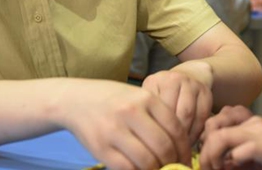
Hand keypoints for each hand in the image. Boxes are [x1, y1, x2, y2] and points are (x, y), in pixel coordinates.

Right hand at [60, 80, 191, 169]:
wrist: (76, 100)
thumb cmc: (113, 100)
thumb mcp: (138, 98)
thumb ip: (158, 117)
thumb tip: (180, 147)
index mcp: (146, 98)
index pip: (176, 129)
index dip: (185, 150)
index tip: (185, 160)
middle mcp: (131, 112)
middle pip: (163, 147)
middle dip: (172, 163)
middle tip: (173, 169)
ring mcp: (114, 130)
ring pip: (147, 161)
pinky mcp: (101, 148)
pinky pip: (127, 168)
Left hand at [142, 65, 213, 143]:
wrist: (190, 75)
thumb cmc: (165, 93)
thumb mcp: (151, 98)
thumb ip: (147, 116)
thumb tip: (146, 146)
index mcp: (154, 82)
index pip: (153, 110)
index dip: (155, 131)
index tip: (154, 148)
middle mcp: (172, 79)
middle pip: (171, 113)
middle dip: (170, 136)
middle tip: (168, 151)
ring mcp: (191, 84)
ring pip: (188, 115)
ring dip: (184, 136)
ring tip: (178, 148)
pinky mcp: (205, 92)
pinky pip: (201, 116)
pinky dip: (196, 132)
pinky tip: (190, 140)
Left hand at [199, 106, 261, 169]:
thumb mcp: (255, 155)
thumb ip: (235, 153)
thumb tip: (210, 161)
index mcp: (249, 121)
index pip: (214, 119)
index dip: (203, 139)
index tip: (206, 158)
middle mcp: (254, 122)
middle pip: (212, 125)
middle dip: (203, 150)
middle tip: (208, 167)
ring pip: (221, 136)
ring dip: (212, 157)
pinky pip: (243, 150)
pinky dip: (234, 161)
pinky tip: (237, 168)